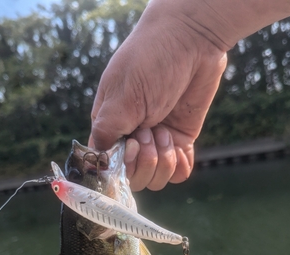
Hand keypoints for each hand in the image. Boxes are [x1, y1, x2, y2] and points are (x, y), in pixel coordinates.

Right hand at [90, 2, 226, 190]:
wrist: (191, 40)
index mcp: (110, 128)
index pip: (109, 168)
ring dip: (164, 161)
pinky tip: (181, 149)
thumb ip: (106, 132)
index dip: (123, 166)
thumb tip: (98, 163)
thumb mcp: (122, 97)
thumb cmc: (149, 61)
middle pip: (134, 179)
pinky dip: (180, 167)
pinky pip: (179, 172)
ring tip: (167, 132)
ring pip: (156, 179)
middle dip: (145, 162)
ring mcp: (156, 142)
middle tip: (152, 131)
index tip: (134, 145)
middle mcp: (132, 139)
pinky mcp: (180, 140)